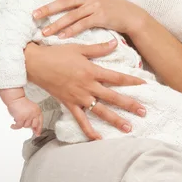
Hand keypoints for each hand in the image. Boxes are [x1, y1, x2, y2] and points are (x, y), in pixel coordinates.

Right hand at [7, 96, 42, 135]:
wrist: (15, 98)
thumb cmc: (21, 103)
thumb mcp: (31, 109)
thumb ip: (33, 117)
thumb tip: (33, 128)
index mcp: (37, 110)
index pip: (40, 121)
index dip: (39, 128)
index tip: (37, 133)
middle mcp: (34, 113)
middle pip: (34, 125)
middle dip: (28, 125)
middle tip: (24, 123)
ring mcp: (28, 116)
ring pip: (25, 126)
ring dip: (21, 123)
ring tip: (18, 118)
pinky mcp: (21, 118)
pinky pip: (18, 126)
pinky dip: (14, 126)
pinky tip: (13, 125)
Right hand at [24, 40, 147, 140]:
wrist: (36, 64)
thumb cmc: (57, 54)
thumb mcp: (79, 48)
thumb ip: (98, 48)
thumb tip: (115, 43)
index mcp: (91, 71)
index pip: (116, 77)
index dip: (131, 81)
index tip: (144, 84)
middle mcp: (87, 86)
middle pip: (113, 97)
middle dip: (129, 104)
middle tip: (143, 112)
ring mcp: (79, 97)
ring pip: (100, 111)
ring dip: (115, 120)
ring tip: (128, 127)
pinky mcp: (69, 104)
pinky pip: (81, 120)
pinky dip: (89, 131)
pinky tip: (98, 139)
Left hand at [33, 0, 145, 38]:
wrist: (129, 14)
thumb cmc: (112, 1)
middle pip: (64, 2)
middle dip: (47, 8)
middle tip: (34, 15)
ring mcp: (94, 6)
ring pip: (71, 16)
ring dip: (56, 24)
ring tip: (44, 32)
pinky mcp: (100, 17)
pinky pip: (82, 25)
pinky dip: (71, 31)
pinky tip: (62, 37)